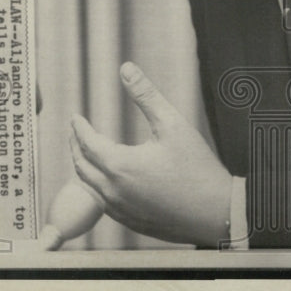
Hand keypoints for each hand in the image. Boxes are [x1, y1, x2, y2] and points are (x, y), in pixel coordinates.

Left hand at [69, 62, 232, 245]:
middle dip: (75, 146)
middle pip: (81, 166)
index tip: (76, 117)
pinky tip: (107, 181)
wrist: (216, 212)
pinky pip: (103, 203)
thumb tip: (126, 68)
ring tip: (87, 154)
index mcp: (119, 165)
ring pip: (89, 187)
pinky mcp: (130, 222)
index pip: (87, 143)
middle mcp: (112, 191)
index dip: (79, 128)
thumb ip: (146, 95)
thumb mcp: (172, 124)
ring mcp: (120, 211)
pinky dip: (97, 187)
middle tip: (75, 132)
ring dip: (84, 167)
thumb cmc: (197, 167)